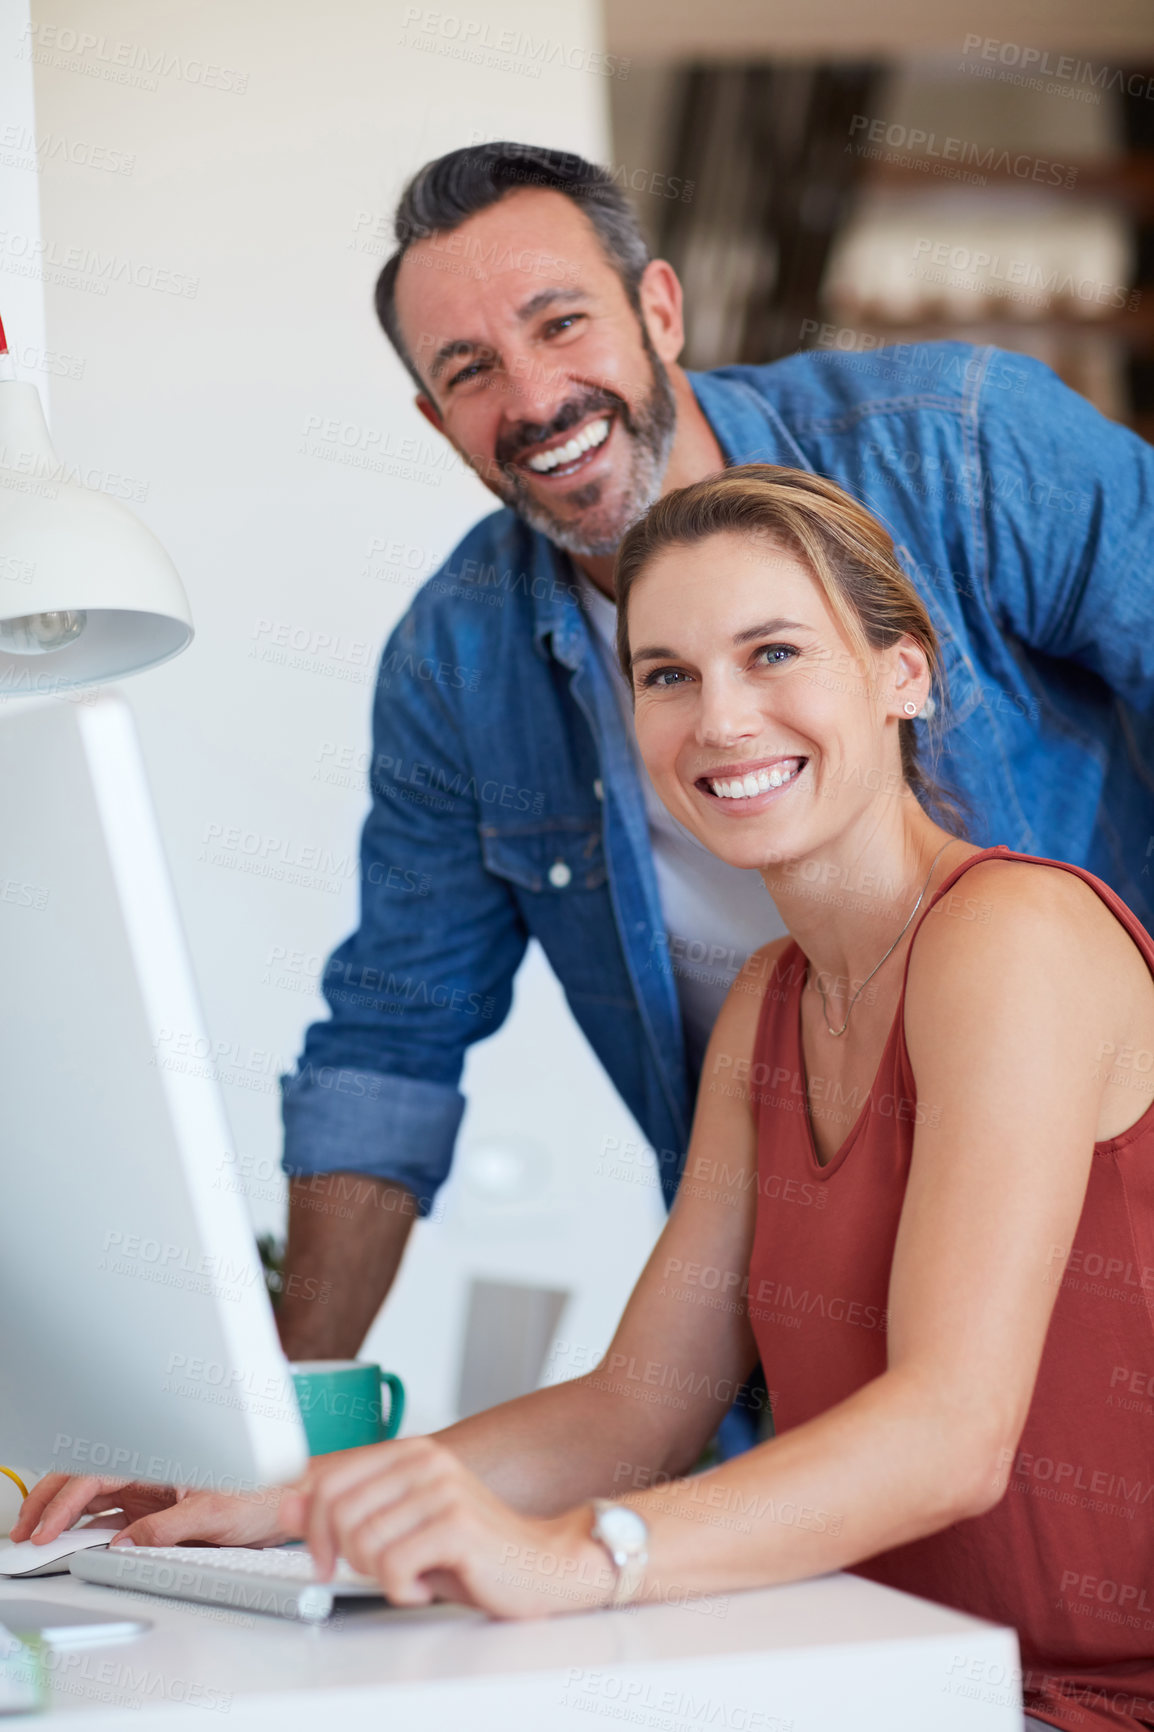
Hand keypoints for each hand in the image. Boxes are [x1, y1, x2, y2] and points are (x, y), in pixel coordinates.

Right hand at [12, 1475, 288, 1549]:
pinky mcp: (156, 1508)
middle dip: (49, 1501)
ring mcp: (151, 1489)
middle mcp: (151, 1469)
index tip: (43, 1528)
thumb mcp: (211, 1513)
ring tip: (38, 1537)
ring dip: (64, 1515)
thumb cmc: (261, 1494)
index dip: (63, 1502)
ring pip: (94, 1498)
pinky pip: (112, 1516)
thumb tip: (124, 1544)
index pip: (96, 1475)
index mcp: (160, 1457)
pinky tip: (73, 1543)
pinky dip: (87, 1528)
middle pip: (85, 1480)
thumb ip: (164, 1530)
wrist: (290, 1502)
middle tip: (24, 1530)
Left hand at [279, 1438, 614, 1618]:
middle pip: (336, 1508)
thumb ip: (346, 1512)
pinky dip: (400, 1589)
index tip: (323, 1556)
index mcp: (409, 1451)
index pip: (326, 1477)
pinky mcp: (456, 1523)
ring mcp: (442, 1488)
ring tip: (407, 1574)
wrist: (543, 1564)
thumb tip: (286, 1503)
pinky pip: (391, 1565)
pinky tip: (423, 1585)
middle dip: (343, 1554)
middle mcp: (425, 1460)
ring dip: (376, 1574)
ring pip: (361, 1540)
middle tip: (372, 1571)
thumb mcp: (401, 1527)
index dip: (311, 1524)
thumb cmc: (472, 1549)